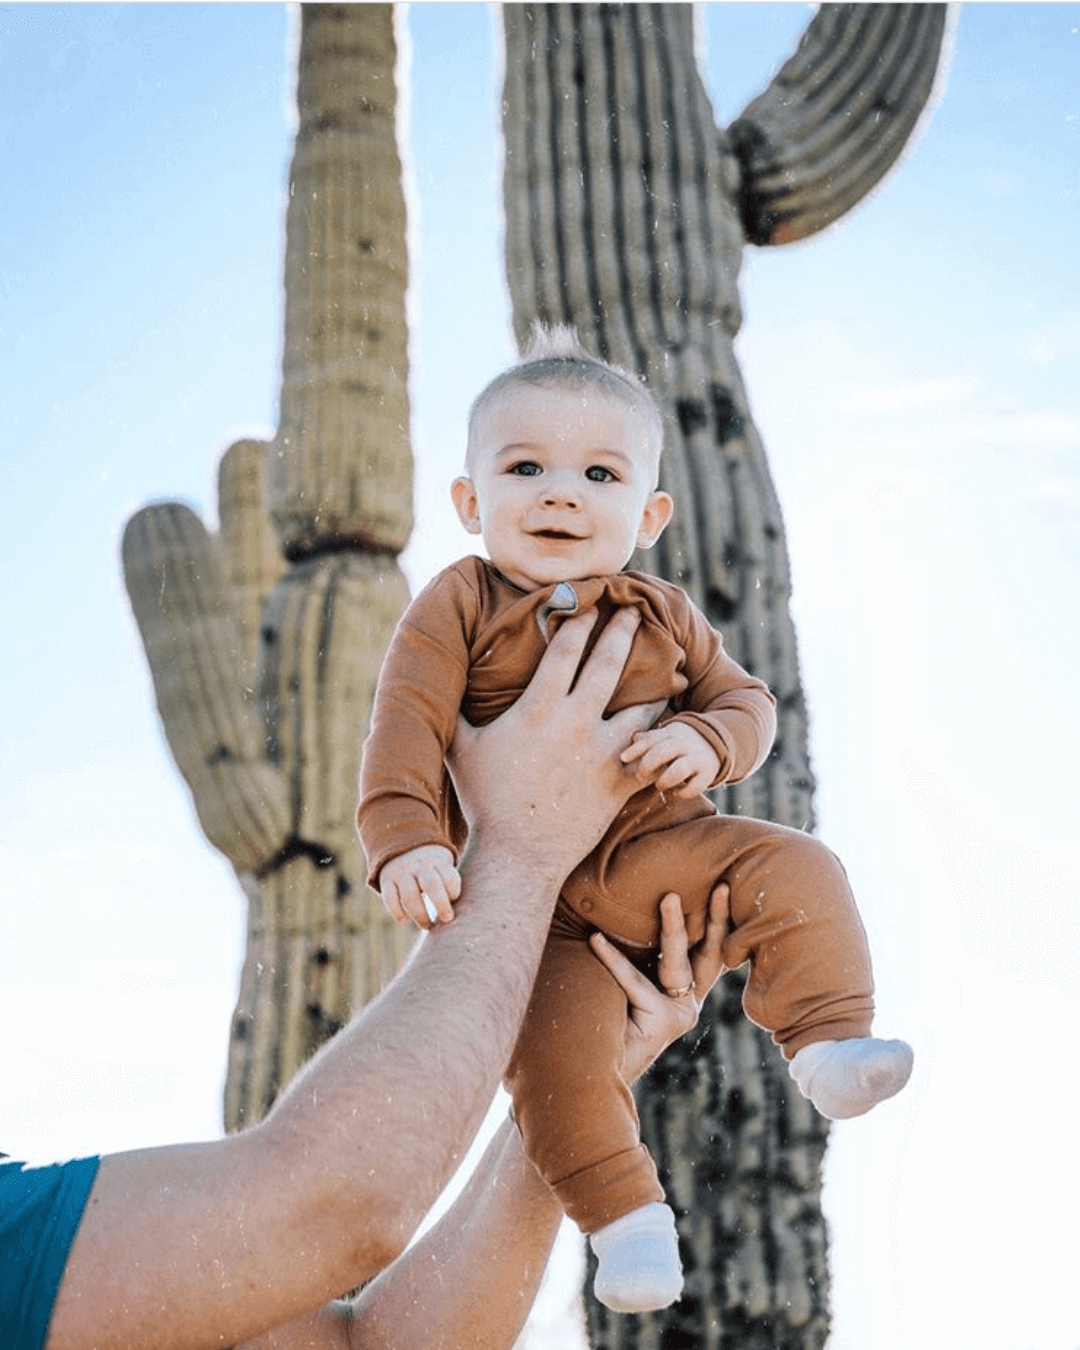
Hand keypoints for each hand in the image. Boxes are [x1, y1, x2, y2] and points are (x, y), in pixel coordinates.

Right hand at [379, 844, 461, 928]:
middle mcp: (419, 866)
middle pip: (431, 883)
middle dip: (441, 903)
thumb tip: (462, 916)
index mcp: (437, 862)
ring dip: (420, 914)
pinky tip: (404, 921)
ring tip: (428, 926)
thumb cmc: (432, 869)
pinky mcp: (387, 880)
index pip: (449, 876)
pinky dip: (396, 911)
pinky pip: (390, 897)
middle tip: (447, 919)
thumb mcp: (443, 867)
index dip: (453, 890)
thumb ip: (450, 886)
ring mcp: (402, 872)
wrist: (402, 848)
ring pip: (410, 894)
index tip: (454, 900)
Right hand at [447, 608, 665, 879]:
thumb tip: (431, 684)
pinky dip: (664, 737)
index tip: (589, 604)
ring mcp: (603, 753)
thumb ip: (456, 712)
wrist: (518, 855)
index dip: (579, 621)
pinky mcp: (621, 782)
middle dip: (623, 631)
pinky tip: (671, 725)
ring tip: (665, 668)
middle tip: (634, 611)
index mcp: (538, 709)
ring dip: (654, 683)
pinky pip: (652, 751)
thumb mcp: (461, 750)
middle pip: (608, 663)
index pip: (565, 650)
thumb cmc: (485, 802)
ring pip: (643, 706)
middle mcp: (576, 723)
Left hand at [589, 881, 730, 1083]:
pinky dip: (613, 958)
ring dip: (673, 927)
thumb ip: (639, 954)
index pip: (711, 950)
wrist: (595, 1069)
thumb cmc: (608, 1018)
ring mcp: (678, 1013)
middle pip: (709, 953)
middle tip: (718, 885)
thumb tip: (622, 907)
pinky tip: (596, 938)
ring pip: (676, 962)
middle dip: (716, 918)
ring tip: (668, 898)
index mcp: (687, 991)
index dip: (722, 920)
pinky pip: (632, 981)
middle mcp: (688, 1002)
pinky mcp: (660, 1021)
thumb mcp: (630, 982)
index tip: (724, 886)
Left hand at [620, 720, 720, 797]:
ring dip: (664, 781)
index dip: (636, 749)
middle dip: (648, 764)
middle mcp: (683, 745)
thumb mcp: (663, 737)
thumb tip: (628, 744)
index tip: (623, 758)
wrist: (713, 741)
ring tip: (659, 785)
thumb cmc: (677, 744)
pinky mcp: (707, 774)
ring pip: (679, 770)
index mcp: (669, 734)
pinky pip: (694, 787)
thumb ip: (646, 740)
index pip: (650, 739)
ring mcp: (696, 759)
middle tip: (640, 775)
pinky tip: (676, 791)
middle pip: (663, 751)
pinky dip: (682, 793)